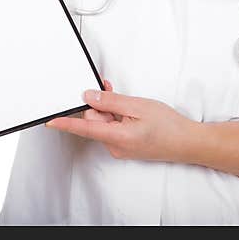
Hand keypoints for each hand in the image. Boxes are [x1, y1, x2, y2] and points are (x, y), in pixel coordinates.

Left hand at [45, 80, 196, 162]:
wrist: (189, 143)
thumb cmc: (169, 126)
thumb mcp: (138, 106)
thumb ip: (111, 102)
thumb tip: (89, 97)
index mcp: (116, 137)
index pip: (84, 128)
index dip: (65, 123)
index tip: (50, 121)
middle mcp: (115, 146)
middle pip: (95, 120)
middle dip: (102, 104)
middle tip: (113, 91)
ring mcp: (120, 148)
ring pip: (105, 123)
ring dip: (112, 109)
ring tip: (131, 104)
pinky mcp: (126, 146)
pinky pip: (113, 128)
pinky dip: (118, 117)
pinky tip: (132, 112)